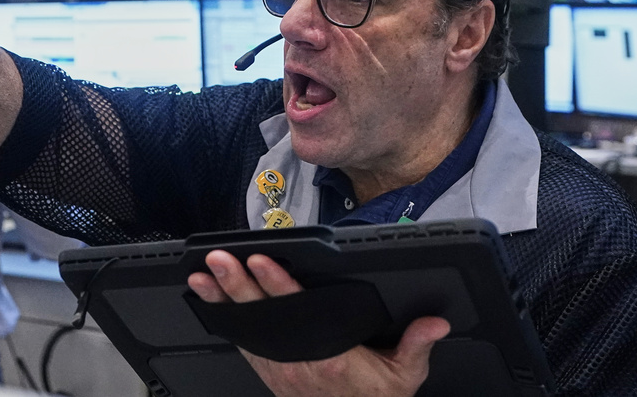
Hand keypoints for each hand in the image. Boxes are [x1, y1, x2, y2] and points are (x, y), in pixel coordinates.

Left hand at [187, 250, 449, 396]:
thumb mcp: (404, 377)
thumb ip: (417, 345)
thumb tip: (435, 322)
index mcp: (329, 357)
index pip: (298, 313)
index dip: (278, 285)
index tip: (261, 262)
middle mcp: (297, 361)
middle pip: (262, 316)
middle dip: (237, 285)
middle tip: (218, 259)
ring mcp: (279, 367)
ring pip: (245, 327)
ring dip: (221, 300)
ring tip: (201, 275)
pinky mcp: (269, 371)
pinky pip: (243, 341)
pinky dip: (224, 318)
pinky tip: (209, 299)